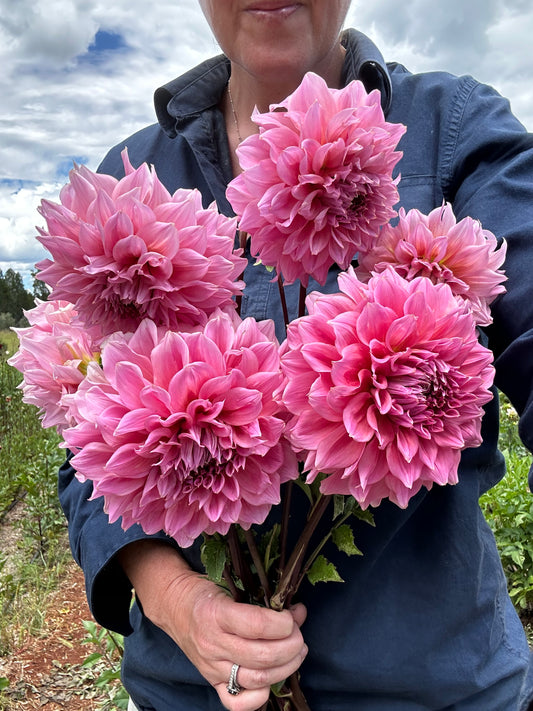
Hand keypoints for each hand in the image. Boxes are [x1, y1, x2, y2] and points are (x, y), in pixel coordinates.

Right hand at [119, 540, 307, 710]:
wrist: (174, 606)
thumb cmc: (207, 592)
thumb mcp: (232, 585)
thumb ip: (265, 600)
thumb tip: (299, 612)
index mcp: (216, 614)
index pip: (258, 625)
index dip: (284, 623)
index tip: (292, 616)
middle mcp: (213, 644)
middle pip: (263, 656)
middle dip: (292, 646)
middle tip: (298, 636)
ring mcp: (212, 667)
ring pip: (257, 679)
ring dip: (287, 667)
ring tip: (295, 653)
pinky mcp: (212, 682)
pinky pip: (237, 704)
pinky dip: (259, 697)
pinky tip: (270, 680)